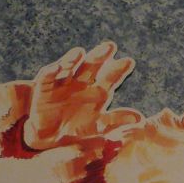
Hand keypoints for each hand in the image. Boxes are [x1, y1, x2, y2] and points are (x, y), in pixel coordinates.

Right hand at [24, 41, 141, 149]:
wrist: (51, 136)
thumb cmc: (77, 128)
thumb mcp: (98, 126)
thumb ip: (116, 120)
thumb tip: (139, 118)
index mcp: (96, 90)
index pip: (110, 76)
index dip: (119, 69)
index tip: (129, 62)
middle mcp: (81, 81)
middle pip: (91, 66)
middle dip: (100, 56)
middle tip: (110, 46)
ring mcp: (62, 82)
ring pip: (69, 67)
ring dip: (73, 59)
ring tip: (80, 52)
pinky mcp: (44, 87)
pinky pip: (47, 77)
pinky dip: (51, 71)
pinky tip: (56, 68)